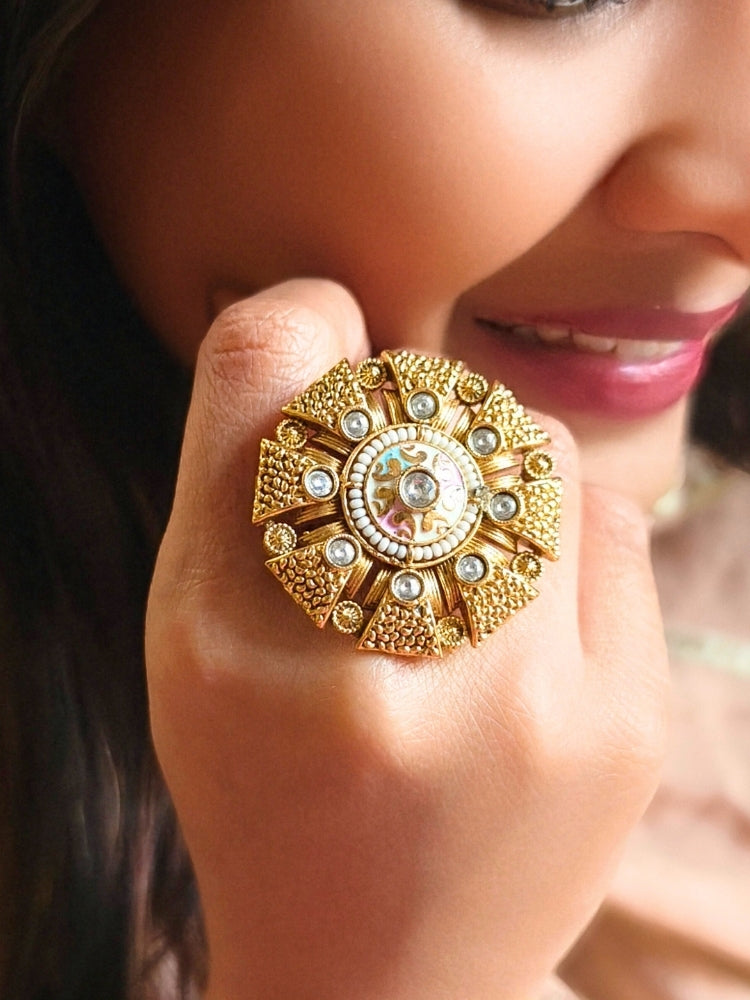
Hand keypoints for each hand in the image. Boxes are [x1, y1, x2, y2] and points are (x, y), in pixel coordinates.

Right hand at [146, 279, 668, 999]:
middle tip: (393, 477)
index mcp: (230, 644)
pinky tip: (521, 612)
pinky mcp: (625, 726)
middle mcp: (378, 676)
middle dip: (408, 414)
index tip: (323, 347)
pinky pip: (611, 520)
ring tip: (459, 556)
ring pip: (537, 446)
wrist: (379, 973)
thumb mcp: (196, 642)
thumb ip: (239, 478)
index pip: (272, 371)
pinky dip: (562, 535)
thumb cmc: (269, 786)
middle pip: (429, 396)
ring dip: (494, 471)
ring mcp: (526, 707)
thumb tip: (333, 323)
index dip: (304, 330)